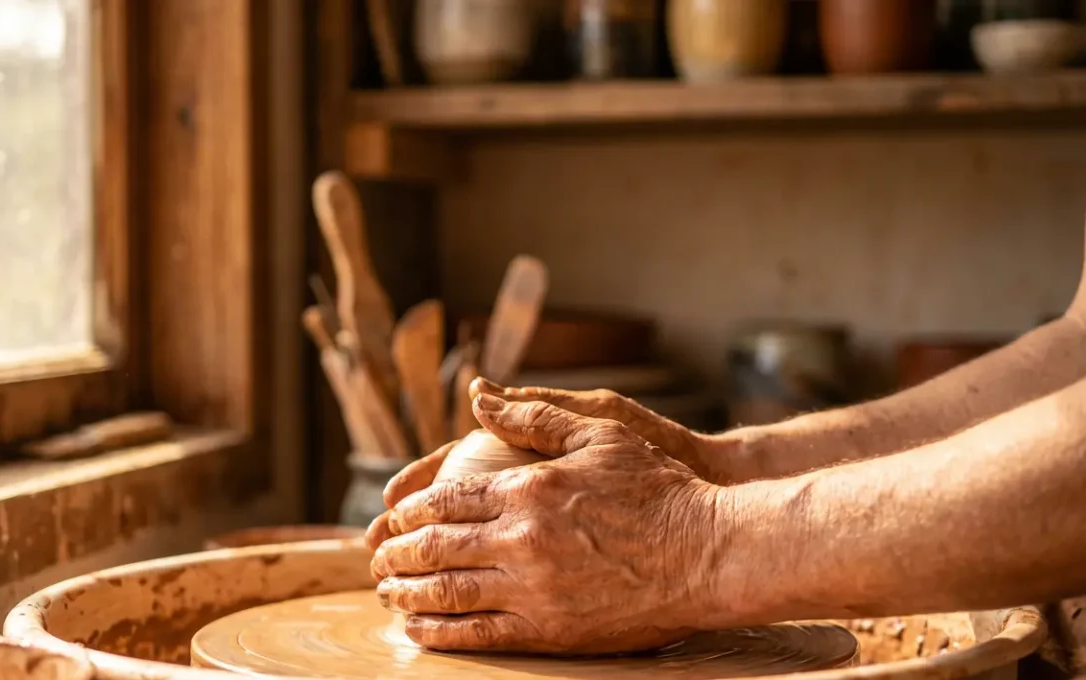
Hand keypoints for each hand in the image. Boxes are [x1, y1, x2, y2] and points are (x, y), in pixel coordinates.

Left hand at [370, 394, 729, 653]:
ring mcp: (534, 589)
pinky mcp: (550, 629)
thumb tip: (479, 396)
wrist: (709, 553)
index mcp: (527, 489)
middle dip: (396, 554)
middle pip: (436, 547)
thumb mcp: (599, 431)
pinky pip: (479, 634)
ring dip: (407, 594)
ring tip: (386, 593)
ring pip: (448, 593)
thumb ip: (533, 415)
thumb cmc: (660, 488)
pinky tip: (419, 632)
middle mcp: (521, 539)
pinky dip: (440, 634)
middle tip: (375, 558)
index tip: (389, 519)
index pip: (444, 500)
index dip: (408, 511)